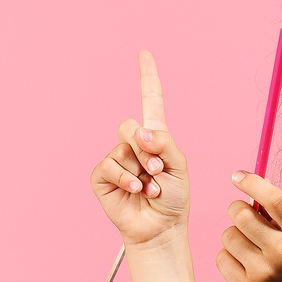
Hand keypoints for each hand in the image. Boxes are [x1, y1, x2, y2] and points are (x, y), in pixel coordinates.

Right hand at [92, 51, 190, 246]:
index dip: (147, 76)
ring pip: (122, 148)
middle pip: (130, 125)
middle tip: (158, 169)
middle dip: (146, 147)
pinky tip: (136, 190)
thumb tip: (140, 132)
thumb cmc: (173, 198)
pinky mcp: (102, 177)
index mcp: (154, 137)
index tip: (144, 53)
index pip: (150, 100)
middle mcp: (133, 145)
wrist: (160, 229)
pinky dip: (125, 178)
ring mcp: (115, 160)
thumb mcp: (179, 166)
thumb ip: (164, 143)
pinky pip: (109, 166)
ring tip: (151, 188)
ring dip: (141, 169)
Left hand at [217, 172, 281, 281]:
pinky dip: (228, 256)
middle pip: (241, 214)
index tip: (237, 176)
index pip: (273, 198)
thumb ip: (279, 212)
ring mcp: (263, 272)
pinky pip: (221, 257)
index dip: (251, 182)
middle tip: (242, 215)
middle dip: (236, 209)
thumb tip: (247, 183)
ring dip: (233, 236)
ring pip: (227, 235)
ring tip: (249, 247)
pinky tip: (244, 265)